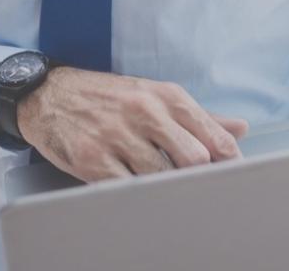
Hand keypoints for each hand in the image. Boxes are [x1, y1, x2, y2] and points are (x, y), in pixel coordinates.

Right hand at [17, 67, 248, 182]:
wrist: (49, 94)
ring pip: (163, 177)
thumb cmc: (108, 97)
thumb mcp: (154, 95)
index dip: (230, 162)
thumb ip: (199, 116)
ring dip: (168, 188)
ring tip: (167, 190)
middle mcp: (144, 112)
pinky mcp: (93, 159)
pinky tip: (139, 191)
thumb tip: (239, 129)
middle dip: (200, 177)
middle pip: (194, 159)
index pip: (213, 136)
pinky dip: (138, 194)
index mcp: (166, 97)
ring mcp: (118, 136)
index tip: (234, 176)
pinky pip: (128, 188)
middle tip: (199, 187)